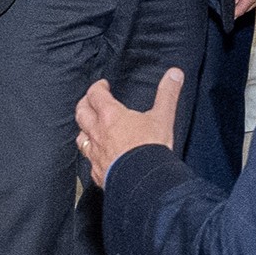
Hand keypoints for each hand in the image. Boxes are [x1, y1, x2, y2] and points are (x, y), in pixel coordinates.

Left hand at [74, 67, 184, 188]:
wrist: (144, 181)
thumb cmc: (151, 148)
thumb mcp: (163, 117)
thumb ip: (168, 94)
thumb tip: (175, 73)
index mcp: (111, 116)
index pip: (96, 95)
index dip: (98, 88)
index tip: (103, 86)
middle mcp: (98, 133)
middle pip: (81, 114)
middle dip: (84, 104)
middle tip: (90, 102)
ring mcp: (95, 154)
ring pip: (80, 138)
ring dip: (84, 130)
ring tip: (90, 128)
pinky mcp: (98, 172)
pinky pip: (90, 162)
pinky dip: (92, 156)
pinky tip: (99, 158)